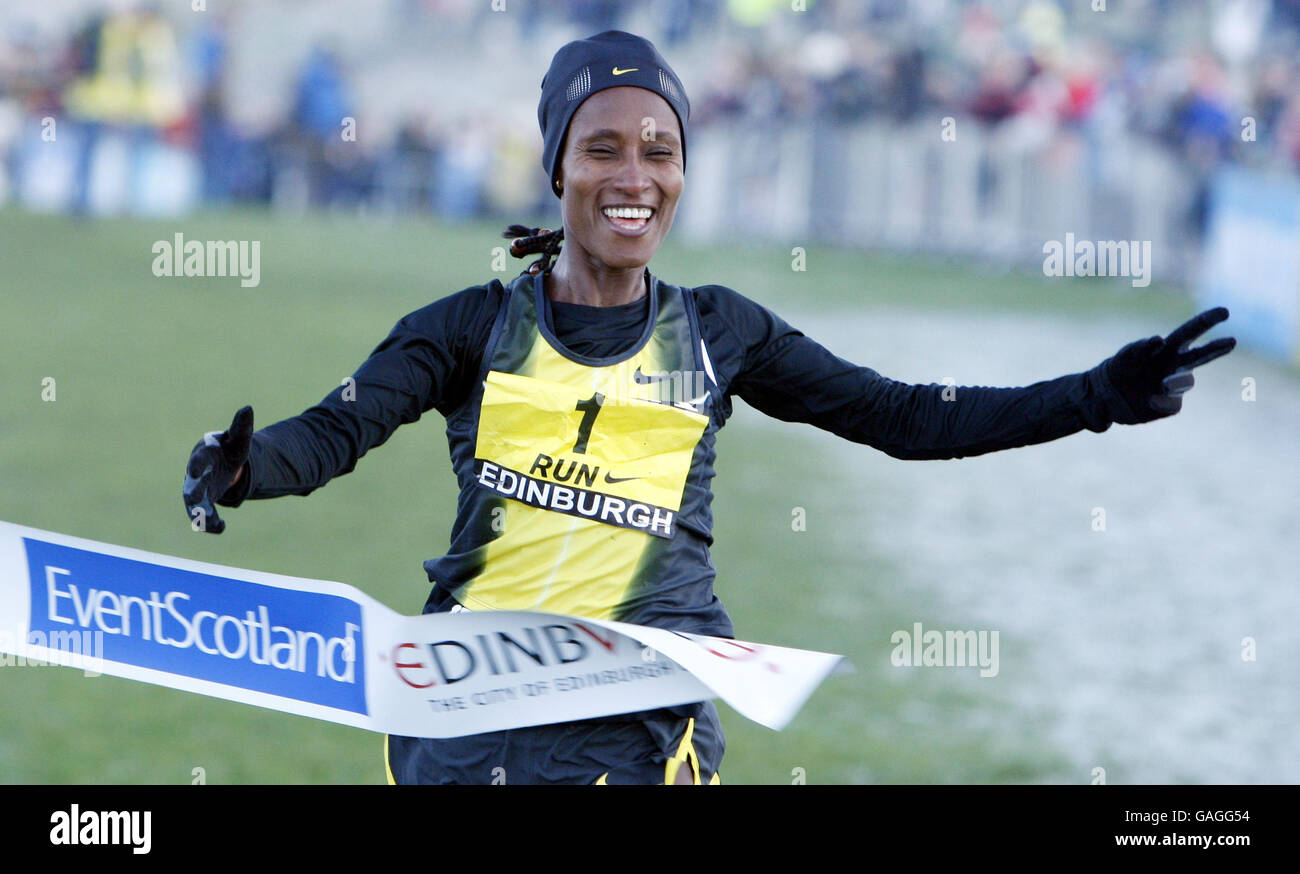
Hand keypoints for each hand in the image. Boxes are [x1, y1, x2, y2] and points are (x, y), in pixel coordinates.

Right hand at [182, 406, 253, 532]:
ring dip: (200, 514)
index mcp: (204, 455)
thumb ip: (241, 427)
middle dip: (193, 492)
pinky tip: (221, 528)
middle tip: (194, 500)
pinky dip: (209, 523)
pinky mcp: (202, 503)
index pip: (198, 458)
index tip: (196, 471)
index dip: (197, 464)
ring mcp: (197, 490)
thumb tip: (248, 408)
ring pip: (194, 504)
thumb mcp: (238, 440)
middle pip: (191, 484)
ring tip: (210, 523)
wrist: (222, 465)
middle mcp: (196, 474)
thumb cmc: (228, 449)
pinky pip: (202, 515)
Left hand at [1104, 307, 1235, 423]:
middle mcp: (1176, 365)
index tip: (1224, 312)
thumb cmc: (1120, 369)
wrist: (1108, 396)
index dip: (1207, 321)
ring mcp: (1173, 386)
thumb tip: (1161, 345)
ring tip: (1164, 384)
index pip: (1191, 332)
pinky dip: (1161, 401)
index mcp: (1169, 348)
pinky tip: (1151, 400)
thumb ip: (1141, 347)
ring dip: (1178, 381)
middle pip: (1200, 355)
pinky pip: (1171, 404)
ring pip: (1187, 382)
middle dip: (1216, 348)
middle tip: (1232, 341)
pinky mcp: (1170, 405)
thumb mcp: (1126, 355)